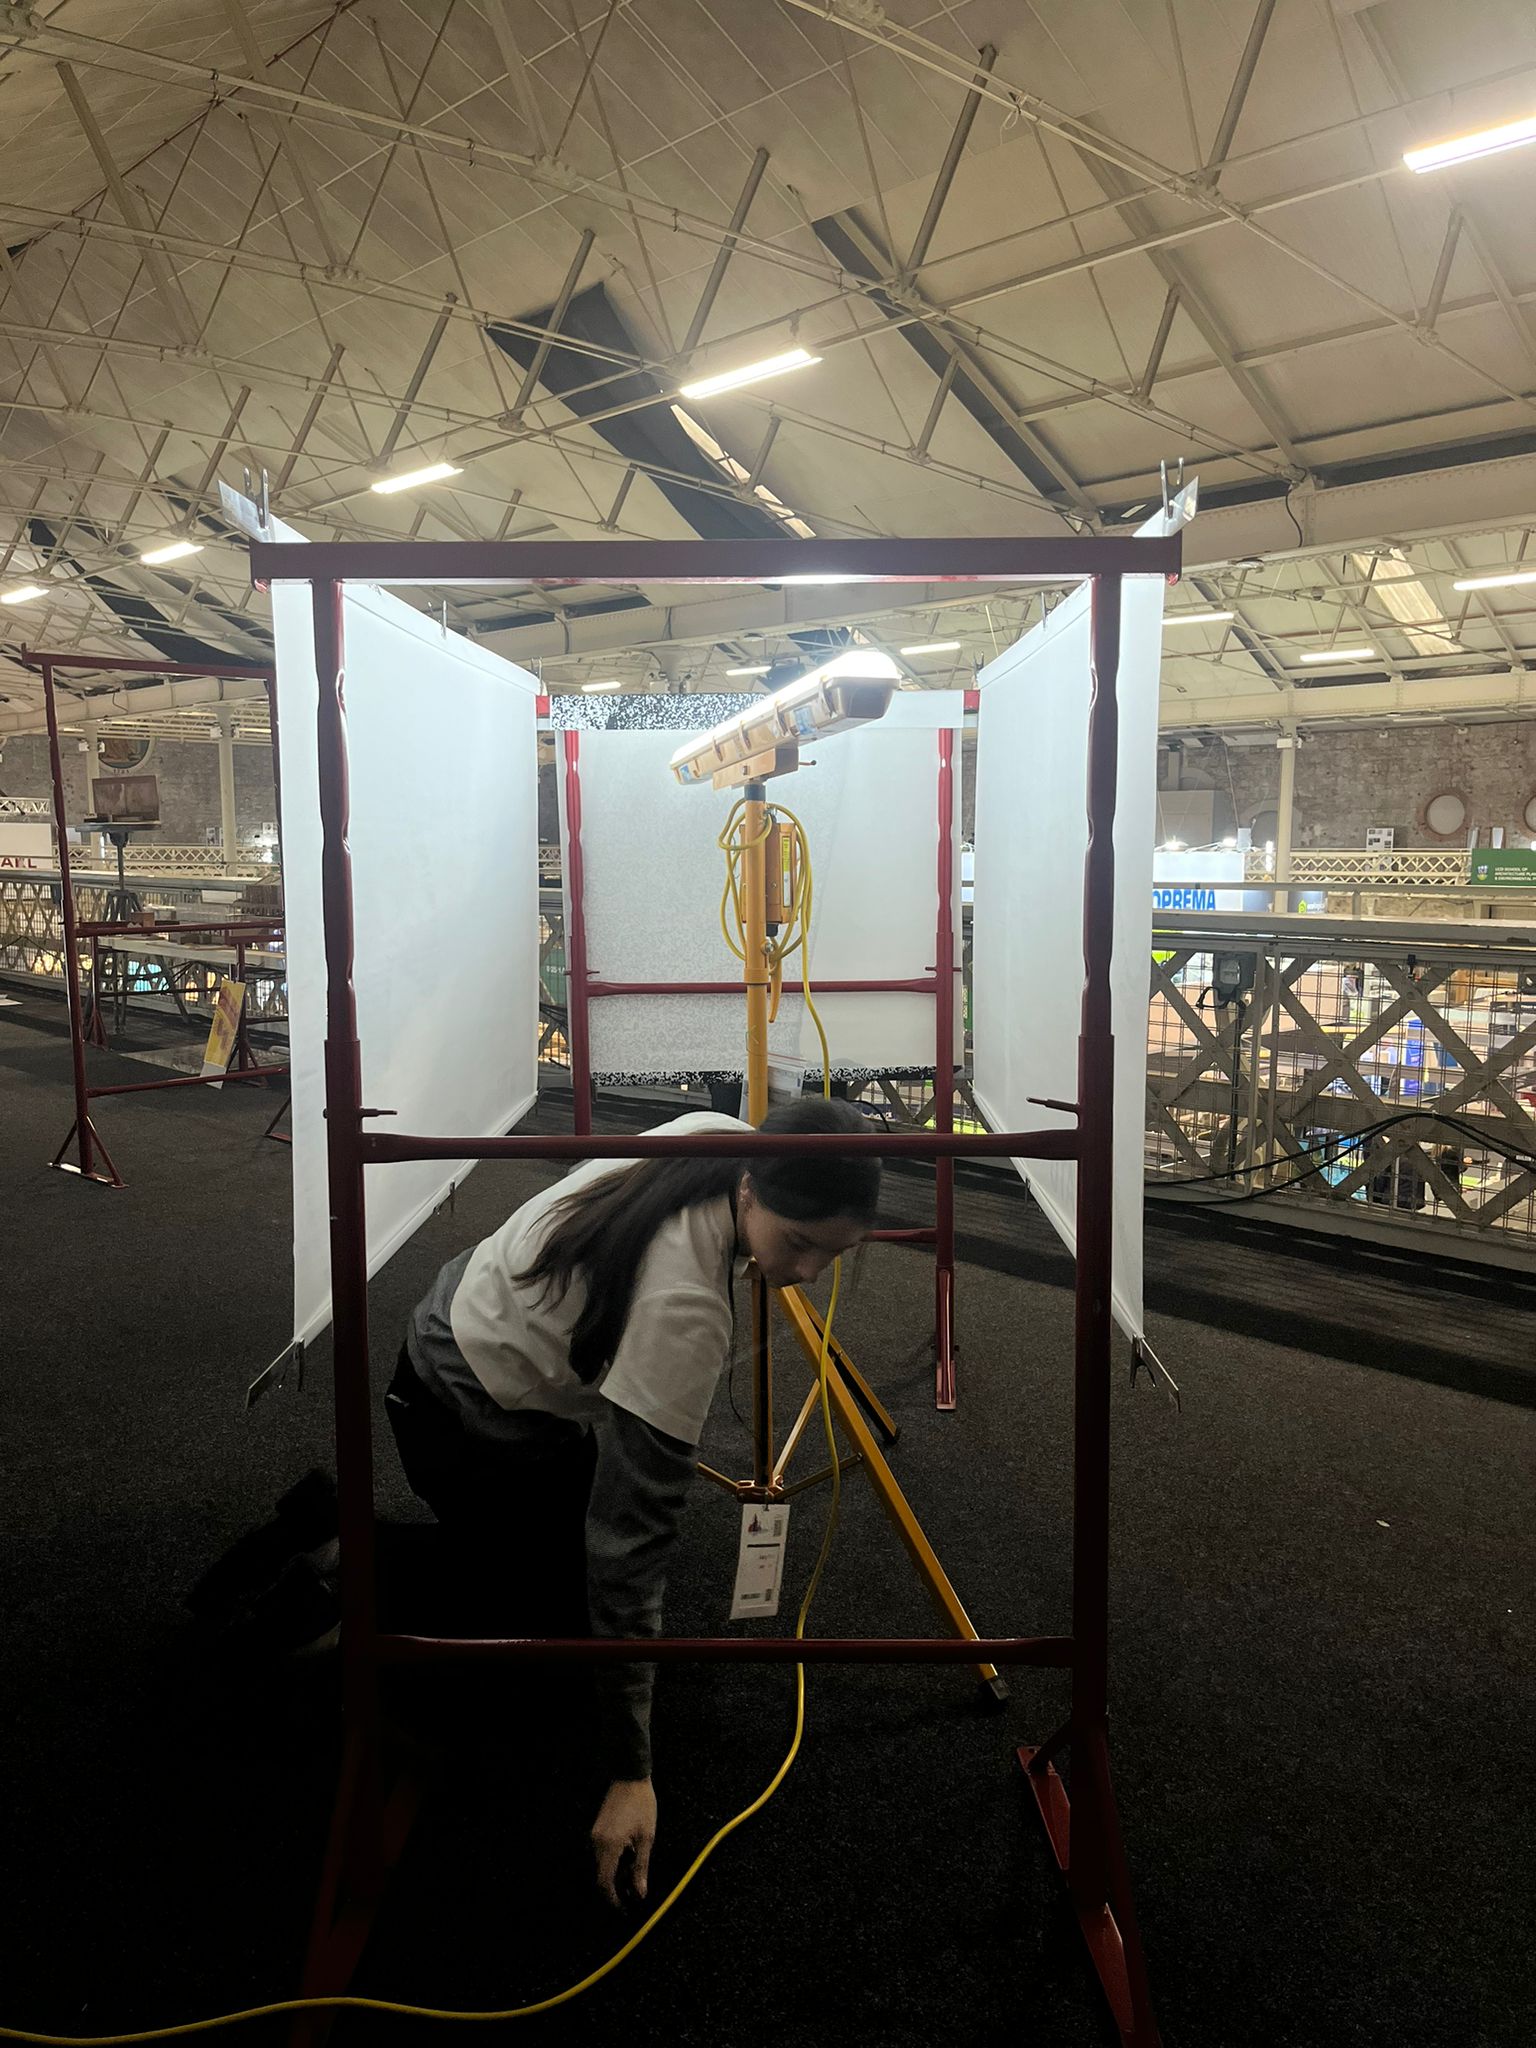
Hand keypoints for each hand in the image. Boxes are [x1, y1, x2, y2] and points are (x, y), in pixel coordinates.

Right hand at [591, 1777, 656, 1908]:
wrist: (629, 1775)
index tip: (625, 1909)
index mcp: (608, 1846)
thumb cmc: (642, 1804)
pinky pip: (601, 1854)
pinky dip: (613, 1862)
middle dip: (616, 1888)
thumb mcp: (647, 1837)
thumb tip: (640, 1893)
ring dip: (615, 1874)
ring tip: (634, 1872)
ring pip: (601, 1866)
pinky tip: (628, 1857)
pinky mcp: (596, 1830)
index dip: (613, 1900)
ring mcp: (594, 1835)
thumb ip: (641, 1867)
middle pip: (601, 1876)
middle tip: (635, 1892)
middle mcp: (596, 1843)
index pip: (604, 1883)